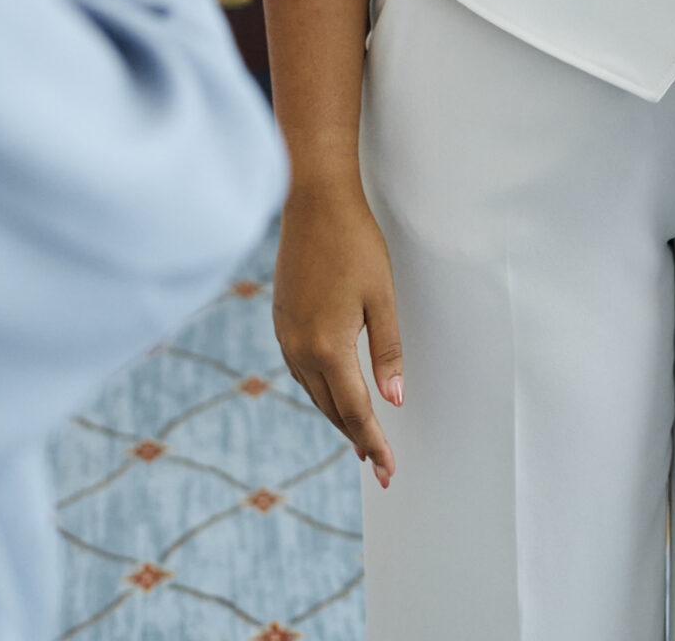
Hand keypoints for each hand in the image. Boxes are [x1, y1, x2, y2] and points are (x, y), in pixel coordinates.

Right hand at [273, 176, 403, 487]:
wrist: (313, 202)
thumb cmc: (355, 243)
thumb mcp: (382, 297)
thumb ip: (388, 352)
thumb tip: (393, 400)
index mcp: (329, 347)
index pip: (356, 411)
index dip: (375, 443)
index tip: (388, 472)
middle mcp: (301, 349)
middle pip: (332, 408)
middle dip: (357, 437)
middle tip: (379, 463)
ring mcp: (286, 336)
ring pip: (314, 393)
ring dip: (338, 416)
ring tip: (360, 437)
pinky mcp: (281, 322)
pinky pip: (301, 371)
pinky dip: (321, 390)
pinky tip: (334, 392)